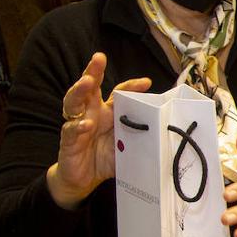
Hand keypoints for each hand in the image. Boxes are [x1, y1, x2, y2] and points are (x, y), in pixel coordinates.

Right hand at [47, 53, 151, 208]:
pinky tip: (86, 124)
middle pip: (90, 87)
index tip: (147, 82)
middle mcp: (92, 112)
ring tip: (87, 82)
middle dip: (94, 71)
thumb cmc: (106, 158)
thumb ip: (142, 137)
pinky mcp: (68, 140)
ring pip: (74, 102)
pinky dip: (78, 127)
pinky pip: (71, 130)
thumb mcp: (128, 146)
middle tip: (99, 58)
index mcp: (108, 112)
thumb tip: (169, 133)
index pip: (118, 93)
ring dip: (80, 90)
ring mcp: (78, 123)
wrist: (84, 179)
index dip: (131, 86)